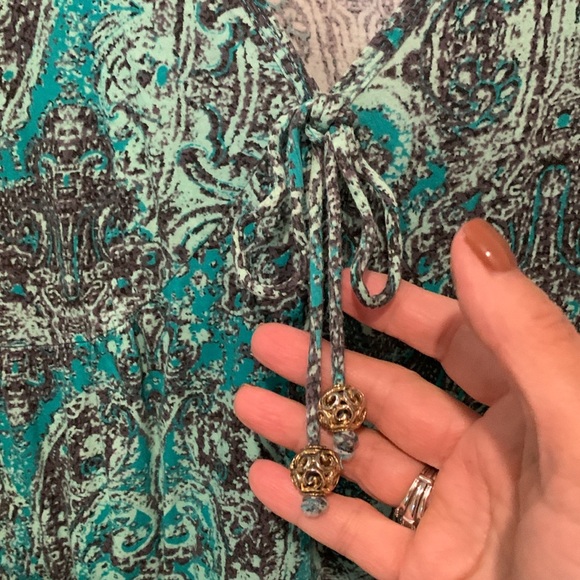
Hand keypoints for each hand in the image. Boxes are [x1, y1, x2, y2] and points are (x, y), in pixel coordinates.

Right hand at [234, 219, 579, 578]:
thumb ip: (527, 336)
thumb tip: (473, 239)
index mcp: (535, 410)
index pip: (456, 339)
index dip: (400, 309)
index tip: (344, 287)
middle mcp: (491, 455)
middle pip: (393, 395)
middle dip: (327, 366)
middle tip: (267, 341)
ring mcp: (454, 515)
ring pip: (366, 458)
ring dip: (304, 429)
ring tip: (248, 400)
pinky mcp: (427, 572)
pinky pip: (360, 532)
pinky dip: (311, 506)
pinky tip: (264, 478)